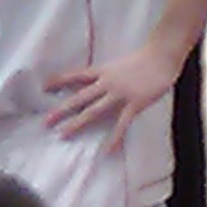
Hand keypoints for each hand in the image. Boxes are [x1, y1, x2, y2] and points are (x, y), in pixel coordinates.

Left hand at [45, 42, 180, 146]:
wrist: (162, 55)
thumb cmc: (144, 59)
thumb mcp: (119, 64)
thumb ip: (108, 75)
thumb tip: (99, 84)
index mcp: (103, 71)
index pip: (76, 75)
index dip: (59, 80)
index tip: (43, 87)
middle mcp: (107, 82)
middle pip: (79, 97)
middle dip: (61, 110)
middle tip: (45, 121)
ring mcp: (120, 93)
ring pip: (93, 111)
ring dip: (77, 124)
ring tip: (63, 134)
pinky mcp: (134, 103)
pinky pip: (121, 124)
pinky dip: (114, 138)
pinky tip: (107, 150)